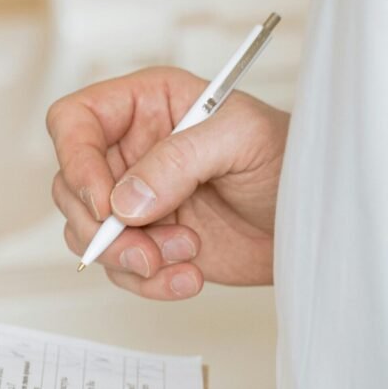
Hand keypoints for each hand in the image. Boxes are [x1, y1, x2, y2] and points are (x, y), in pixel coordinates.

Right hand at [48, 67, 289, 297]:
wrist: (316, 218)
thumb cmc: (288, 158)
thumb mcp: (240, 139)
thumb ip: (178, 161)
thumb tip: (126, 200)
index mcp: (146, 106)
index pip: (75, 122)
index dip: (76, 160)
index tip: (104, 201)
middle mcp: (132, 152)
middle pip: (71, 187)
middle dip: (103, 228)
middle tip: (145, 249)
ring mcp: (137, 201)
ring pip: (88, 234)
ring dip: (129, 258)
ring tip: (185, 255)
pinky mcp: (150, 243)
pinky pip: (121, 269)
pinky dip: (149, 282)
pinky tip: (189, 275)